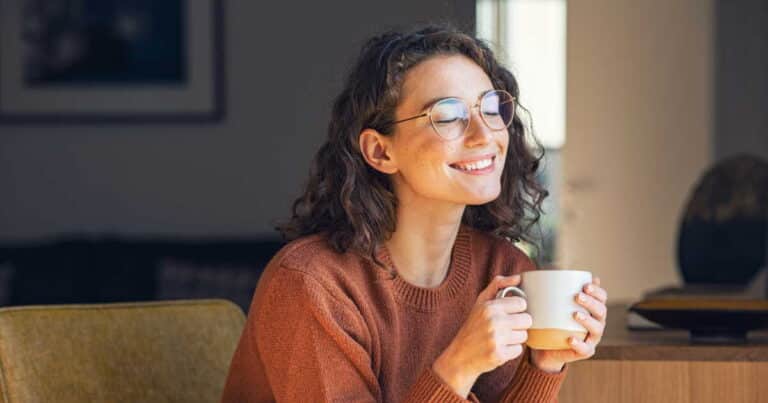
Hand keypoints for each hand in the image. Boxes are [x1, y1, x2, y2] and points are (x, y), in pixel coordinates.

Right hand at [433, 275, 531, 397]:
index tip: (508, 314)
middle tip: (505, 328)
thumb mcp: (480, 303)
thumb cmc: (473, 327)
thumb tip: (518, 277)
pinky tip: (498, 349)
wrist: (459, 356)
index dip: (517, 310)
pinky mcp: (499, 355)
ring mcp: (496, 339)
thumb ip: (498, 285)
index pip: (522, 304)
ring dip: (515, 338)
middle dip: (518, 325)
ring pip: (524, 335)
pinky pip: (518, 350)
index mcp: (489, 307)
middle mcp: (493, 321)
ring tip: (501, 339)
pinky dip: (510, 351)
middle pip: (527, 320)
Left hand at [530, 277, 607, 372]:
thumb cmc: (551, 321)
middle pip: (601, 311)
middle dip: (591, 302)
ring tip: (575, 314)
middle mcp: (596, 323)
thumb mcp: (551, 305)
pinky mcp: (584, 351)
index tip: (585, 285)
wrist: (545, 348)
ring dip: (588, 320)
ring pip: (597, 329)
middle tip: (577, 296)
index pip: (601, 297)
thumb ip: (552, 290)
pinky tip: (570, 339)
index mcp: (592, 309)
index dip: (597, 290)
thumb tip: (548, 272)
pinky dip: (579, 344)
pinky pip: (585, 349)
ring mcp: (591, 338)